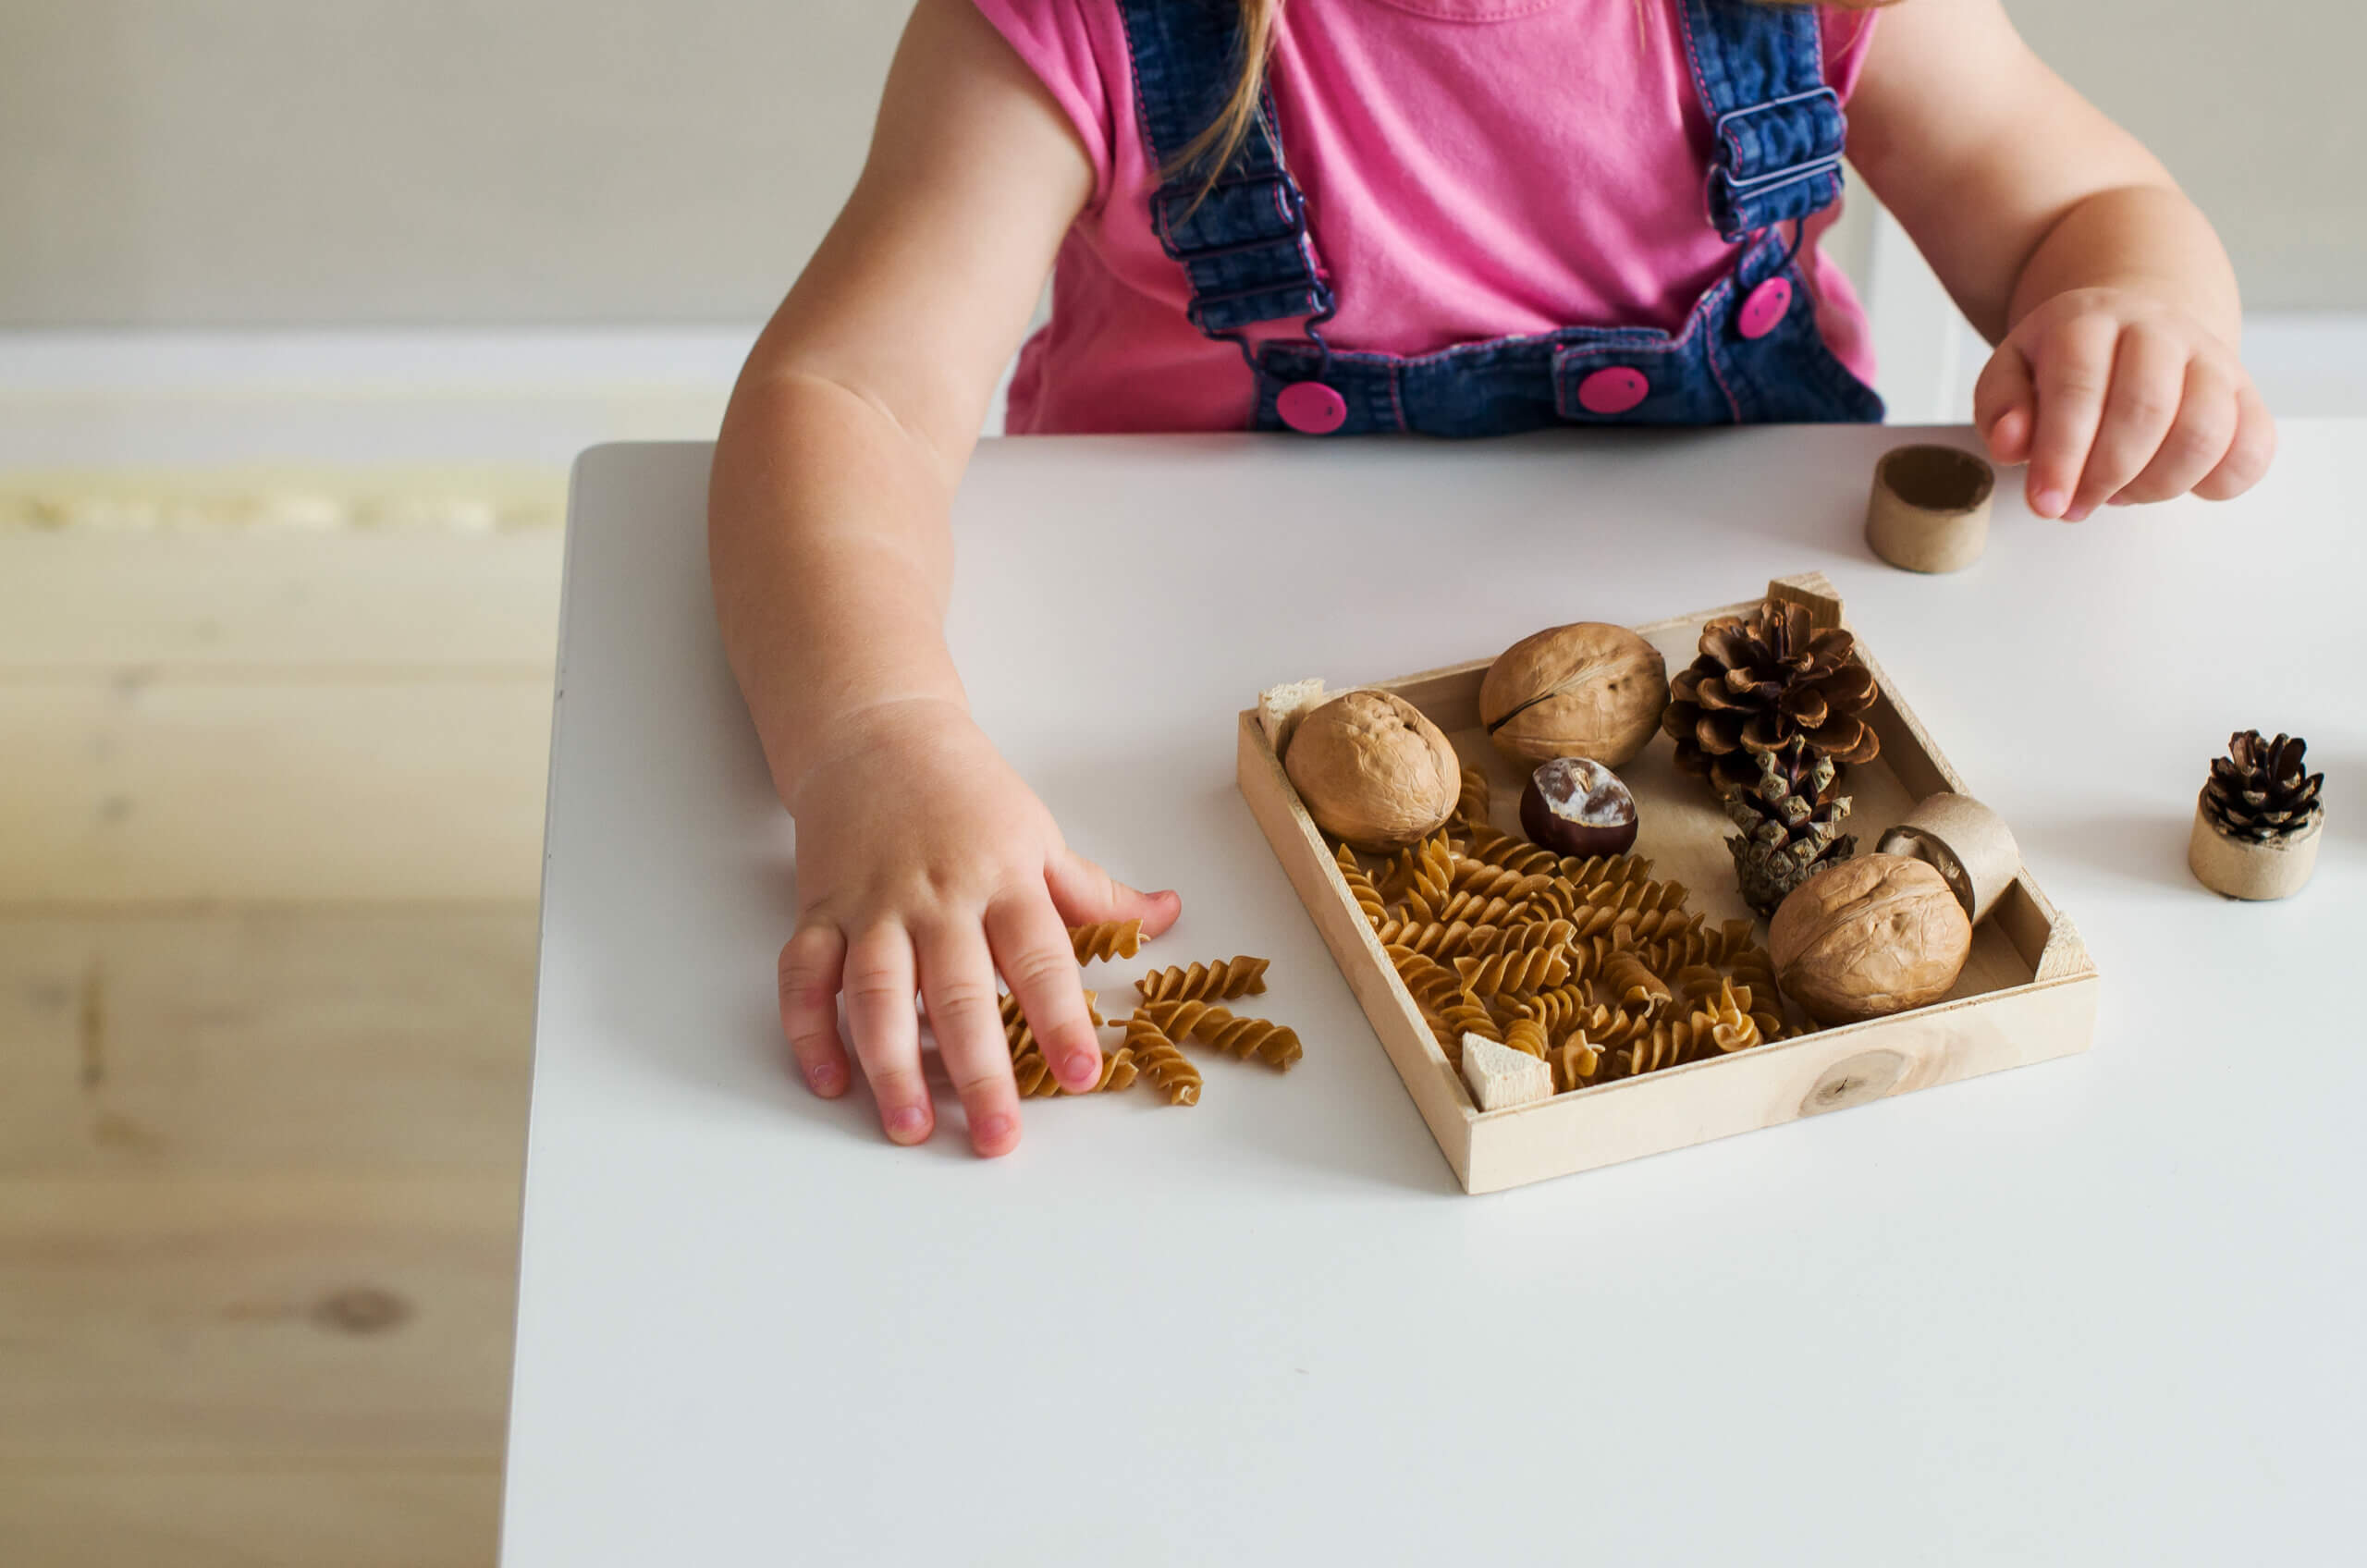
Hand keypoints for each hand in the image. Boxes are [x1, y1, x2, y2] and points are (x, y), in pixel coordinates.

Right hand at [776, 699, 1180, 1156]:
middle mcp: (937, 898)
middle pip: (958, 990)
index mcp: (1002, 879)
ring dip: (891, 1064)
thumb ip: (1095, 893)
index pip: (1040, 957)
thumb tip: (1168, 916)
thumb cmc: (965, 793)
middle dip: (979, 1069)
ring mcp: (872, 906)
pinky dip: (809, 1030)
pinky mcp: (818, 911)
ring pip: (876, 992)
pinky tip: (831, 1083)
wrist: (876, 735)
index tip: (1083, 1074)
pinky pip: (805, 976)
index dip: (1062, 1019)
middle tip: (997, 1135)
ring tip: (910, 1126)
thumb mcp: (1039, 835)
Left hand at [1974, 286, 2275, 521]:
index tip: (2045, 504)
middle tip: (2075, 505)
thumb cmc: (2065, 363)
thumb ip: (2001, 407)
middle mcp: (2159, 330)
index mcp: (2089, 320)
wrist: (2132, 325)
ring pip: (2204, 432)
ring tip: (2118, 491)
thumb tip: (2011, 442)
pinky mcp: (2246, 393)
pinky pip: (2254, 447)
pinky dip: (2217, 483)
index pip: (2079, 386)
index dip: (2061, 454)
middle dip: (2106, 475)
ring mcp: (2212, 358)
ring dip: (2155, 485)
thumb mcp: (2013, 372)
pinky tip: (2172, 481)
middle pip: (2147, 410)